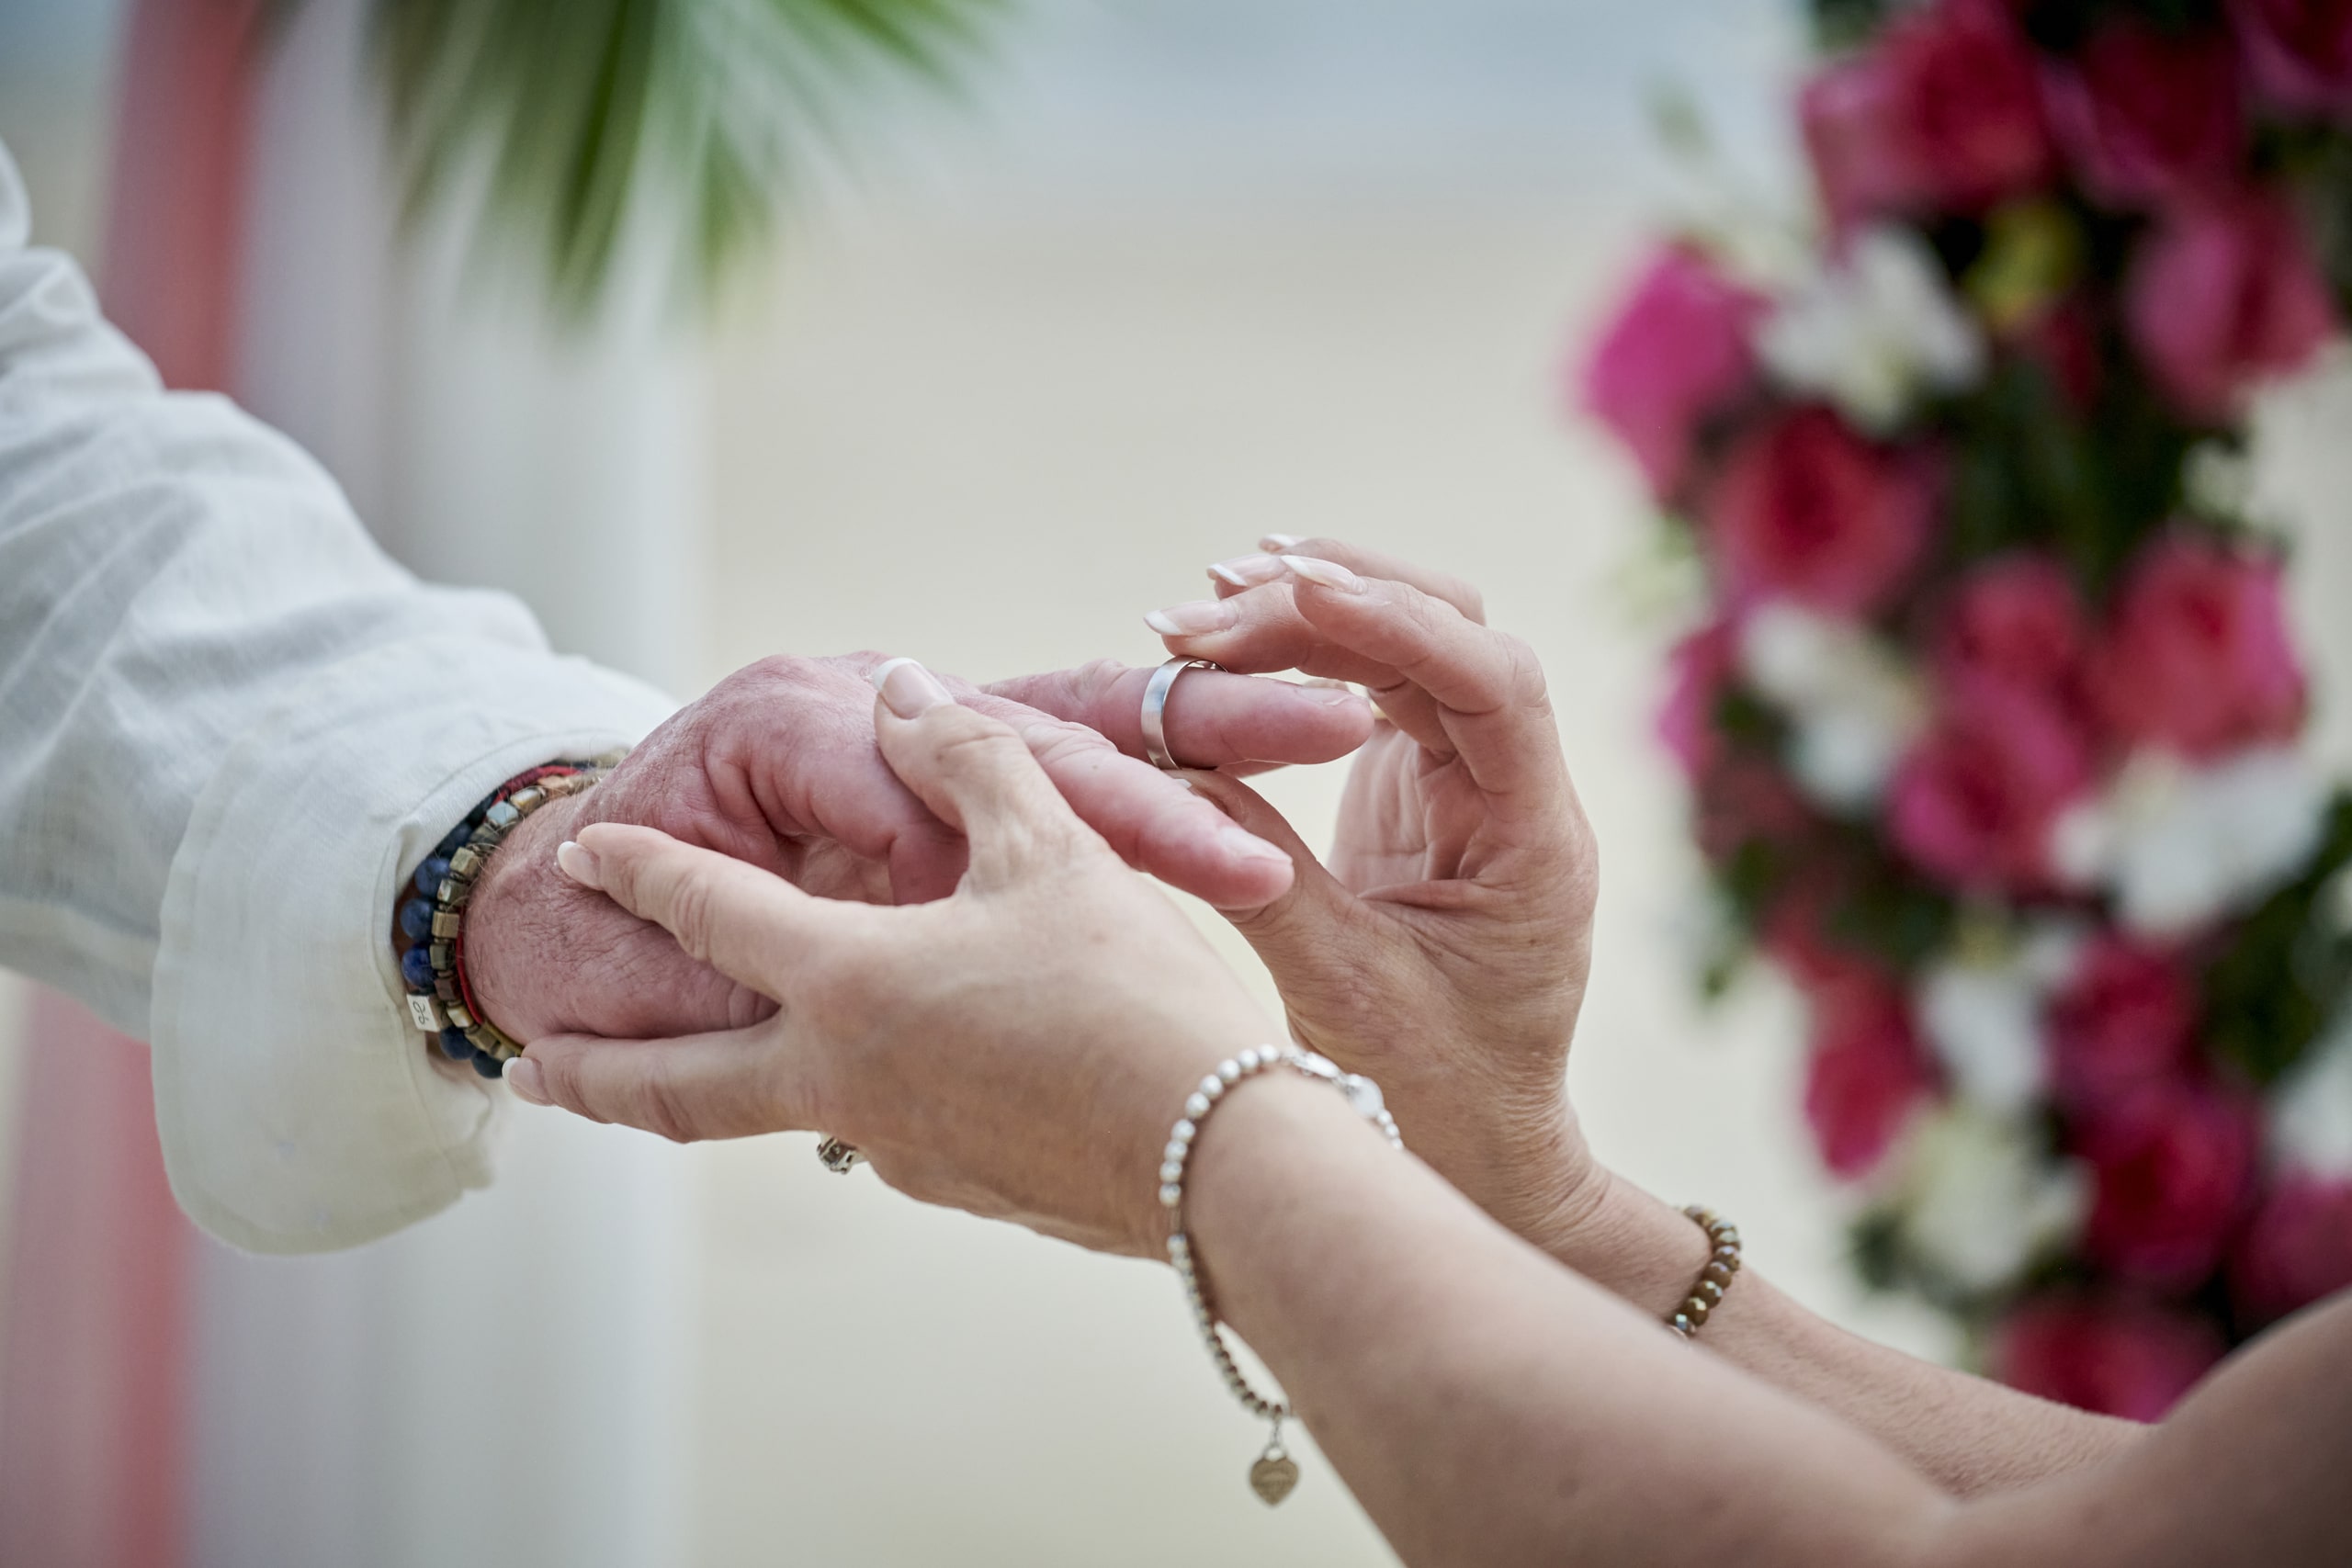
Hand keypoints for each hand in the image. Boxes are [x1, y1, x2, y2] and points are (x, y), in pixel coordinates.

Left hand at [512, 660, 1278, 1257]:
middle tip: (535, 1070)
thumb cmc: (1134, 996)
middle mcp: (846, 1080)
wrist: (1224, 1166)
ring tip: (737, 1058)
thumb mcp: (1053, 850)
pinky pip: (892, 1131)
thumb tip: (907, 687)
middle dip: (604, 1075)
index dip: (642, 870)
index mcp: (850, 982)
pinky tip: (926, 1078)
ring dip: (743, 1085)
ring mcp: (899, 1151)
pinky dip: (871, 1097)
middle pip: (683, 1088)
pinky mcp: (964, 1189)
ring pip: (792, 1112)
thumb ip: (969, 758)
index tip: (584, 855)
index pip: (713, 911)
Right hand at [1148, 539, 1604, 1250]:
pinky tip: (1231, 640)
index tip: (1289, 591)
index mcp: (1536, 839)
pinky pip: (1371, 691)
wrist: (1475, 1157)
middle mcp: (1516, 791)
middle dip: (1332, 600)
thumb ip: (1263, 874)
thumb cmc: (1430, 1101)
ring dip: (1311, 614)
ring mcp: (1469, 784)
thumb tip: (1174, 768)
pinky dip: (1303, 657)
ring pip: (1408, 649)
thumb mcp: (1338, 992)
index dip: (1392, 625)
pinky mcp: (1420, 793)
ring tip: (1202, 604)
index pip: (1490, 684)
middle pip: (1449, 636)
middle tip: (1207, 602)